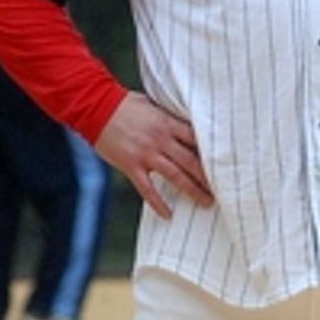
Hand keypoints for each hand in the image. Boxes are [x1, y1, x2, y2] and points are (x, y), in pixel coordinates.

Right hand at [95, 92, 213, 220]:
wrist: (94, 107)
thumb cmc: (124, 104)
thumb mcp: (152, 105)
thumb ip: (168, 117)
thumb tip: (184, 124)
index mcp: (168, 123)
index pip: (197, 140)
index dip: (212, 152)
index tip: (225, 162)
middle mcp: (161, 140)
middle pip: (192, 162)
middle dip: (208, 177)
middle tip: (223, 190)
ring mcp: (146, 154)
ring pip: (176, 176)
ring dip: (193, 191)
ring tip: (206, 203)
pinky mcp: (131, 165)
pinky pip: (147, 189)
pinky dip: (158, 203)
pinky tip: (168, 215)